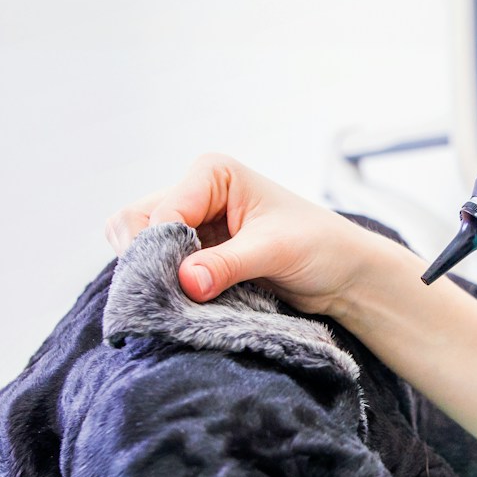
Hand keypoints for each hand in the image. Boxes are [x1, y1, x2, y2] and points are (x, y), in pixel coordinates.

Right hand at [105, 153, 383, 314]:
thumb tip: (186, 281)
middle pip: (135, 223)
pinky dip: (161, 286)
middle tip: (172, 294)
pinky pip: (155, 268)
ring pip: (138, 248)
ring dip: (152, 275)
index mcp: (212, 174)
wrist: (341, 273)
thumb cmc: (319, 247)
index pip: (161, 211)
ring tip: (181, 299)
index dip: (161, 249)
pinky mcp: (191, 254)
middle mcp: (193, 192)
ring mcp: (189, 224)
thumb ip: (228, 264)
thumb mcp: (275, 251)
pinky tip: (183, 302)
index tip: (180, 284)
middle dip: (148, 260)